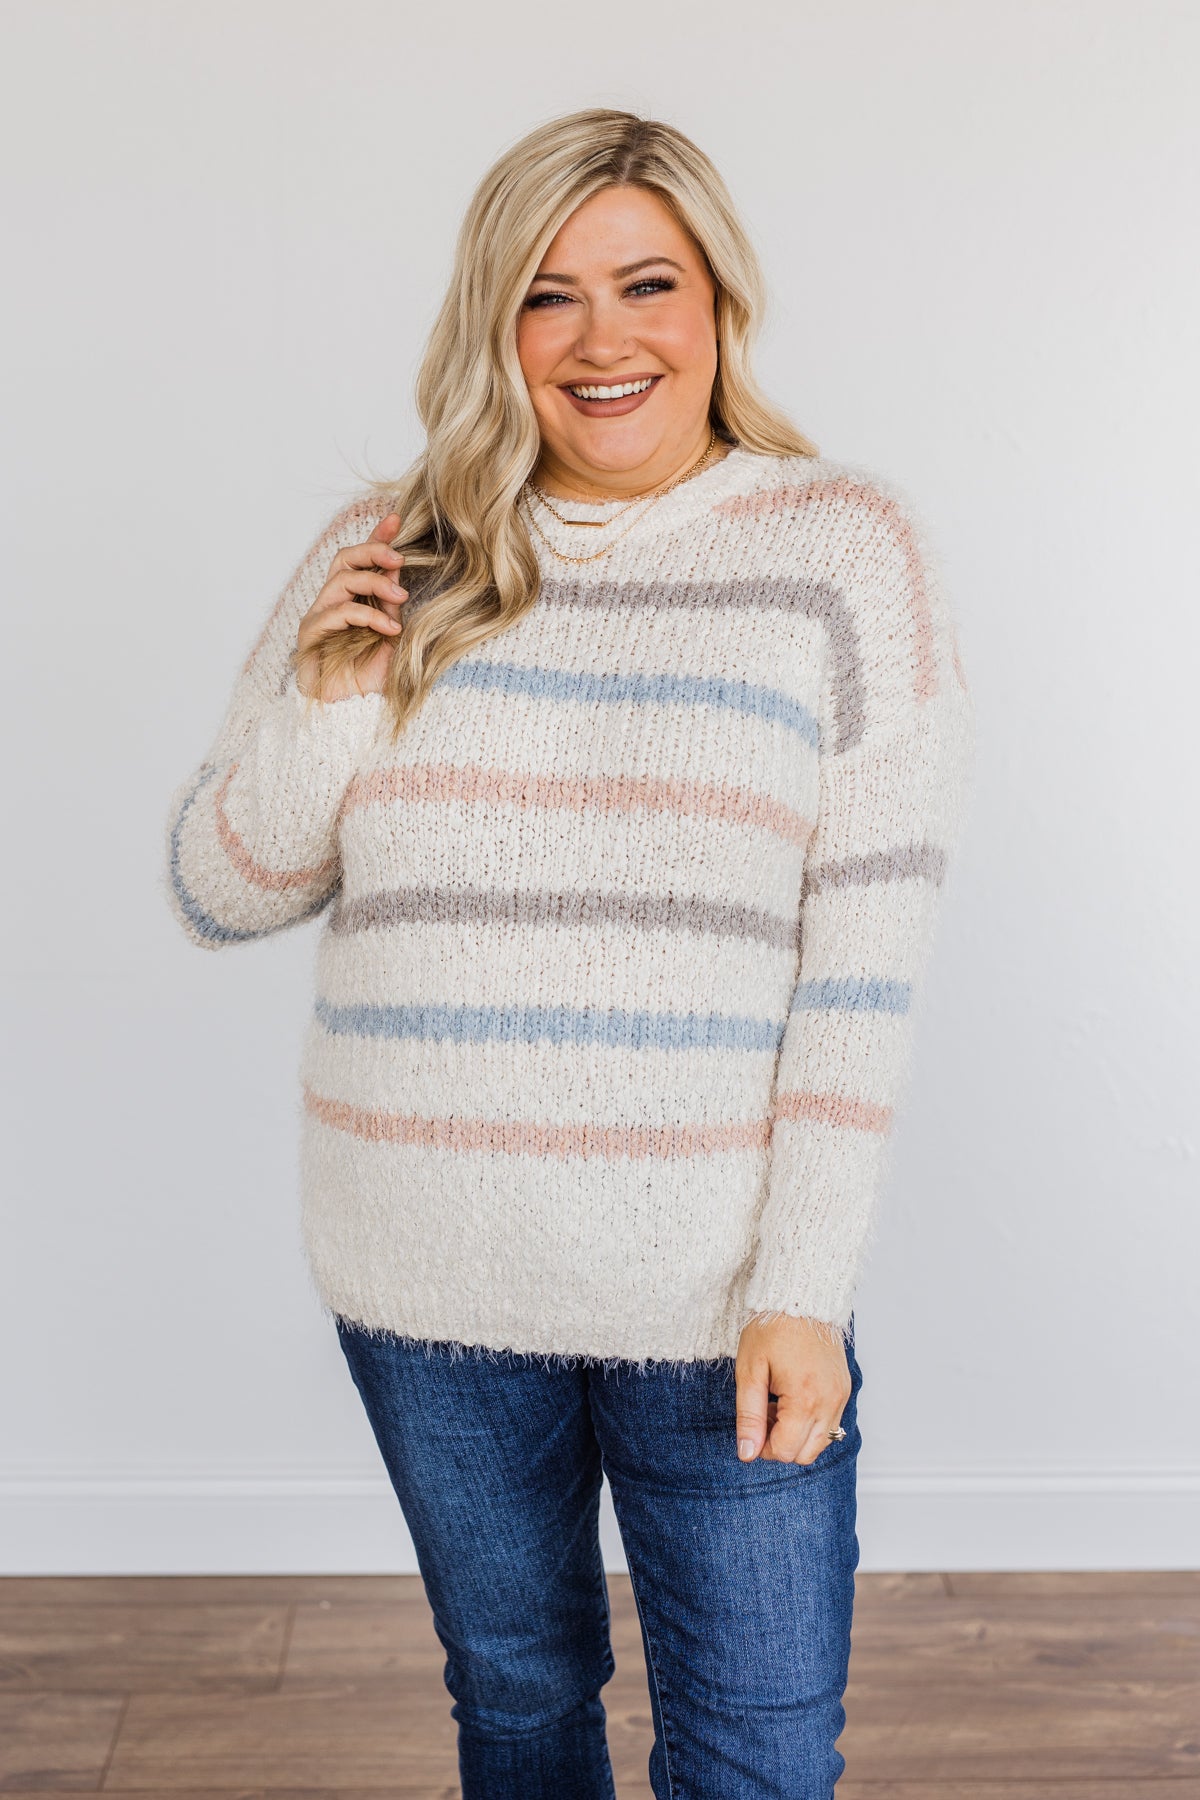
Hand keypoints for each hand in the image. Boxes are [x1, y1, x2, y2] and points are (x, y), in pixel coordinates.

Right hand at [294, 511, 408, 701]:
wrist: (352, 711)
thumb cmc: (370, 676)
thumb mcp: (393, 635)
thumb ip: (392, 603)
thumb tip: (397, 569)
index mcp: (354, 599)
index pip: (362, 561)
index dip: (376, 537)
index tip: (396, 518)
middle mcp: (333, 603)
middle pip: (344, 559)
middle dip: (372, 551)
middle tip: (399, 558)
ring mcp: (320, 616)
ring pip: (341, 580)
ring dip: (373, 583)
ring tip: (400, 597)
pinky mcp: (312, 634)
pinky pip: (339, 612)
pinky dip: (368, 615)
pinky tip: (390, 628)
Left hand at [734, 1313, 851, 1463]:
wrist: (800, 1297)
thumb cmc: (772, 1329)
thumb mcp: (750, 1371)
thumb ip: (749, 1416)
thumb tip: (747, 1453)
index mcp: (805, 1399)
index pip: (784, 1451)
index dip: (761, 1446)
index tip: (753, 1422)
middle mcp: (829, 1403)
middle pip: (805, 1454)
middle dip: (780, 1443)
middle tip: (764, 1412)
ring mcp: (840, 1396)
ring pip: (820, 1443)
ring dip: (797, 1435)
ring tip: (779, 1403)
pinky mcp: (844, 1389)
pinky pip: (830, 1424)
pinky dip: (811, 1422)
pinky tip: (794, 1398)